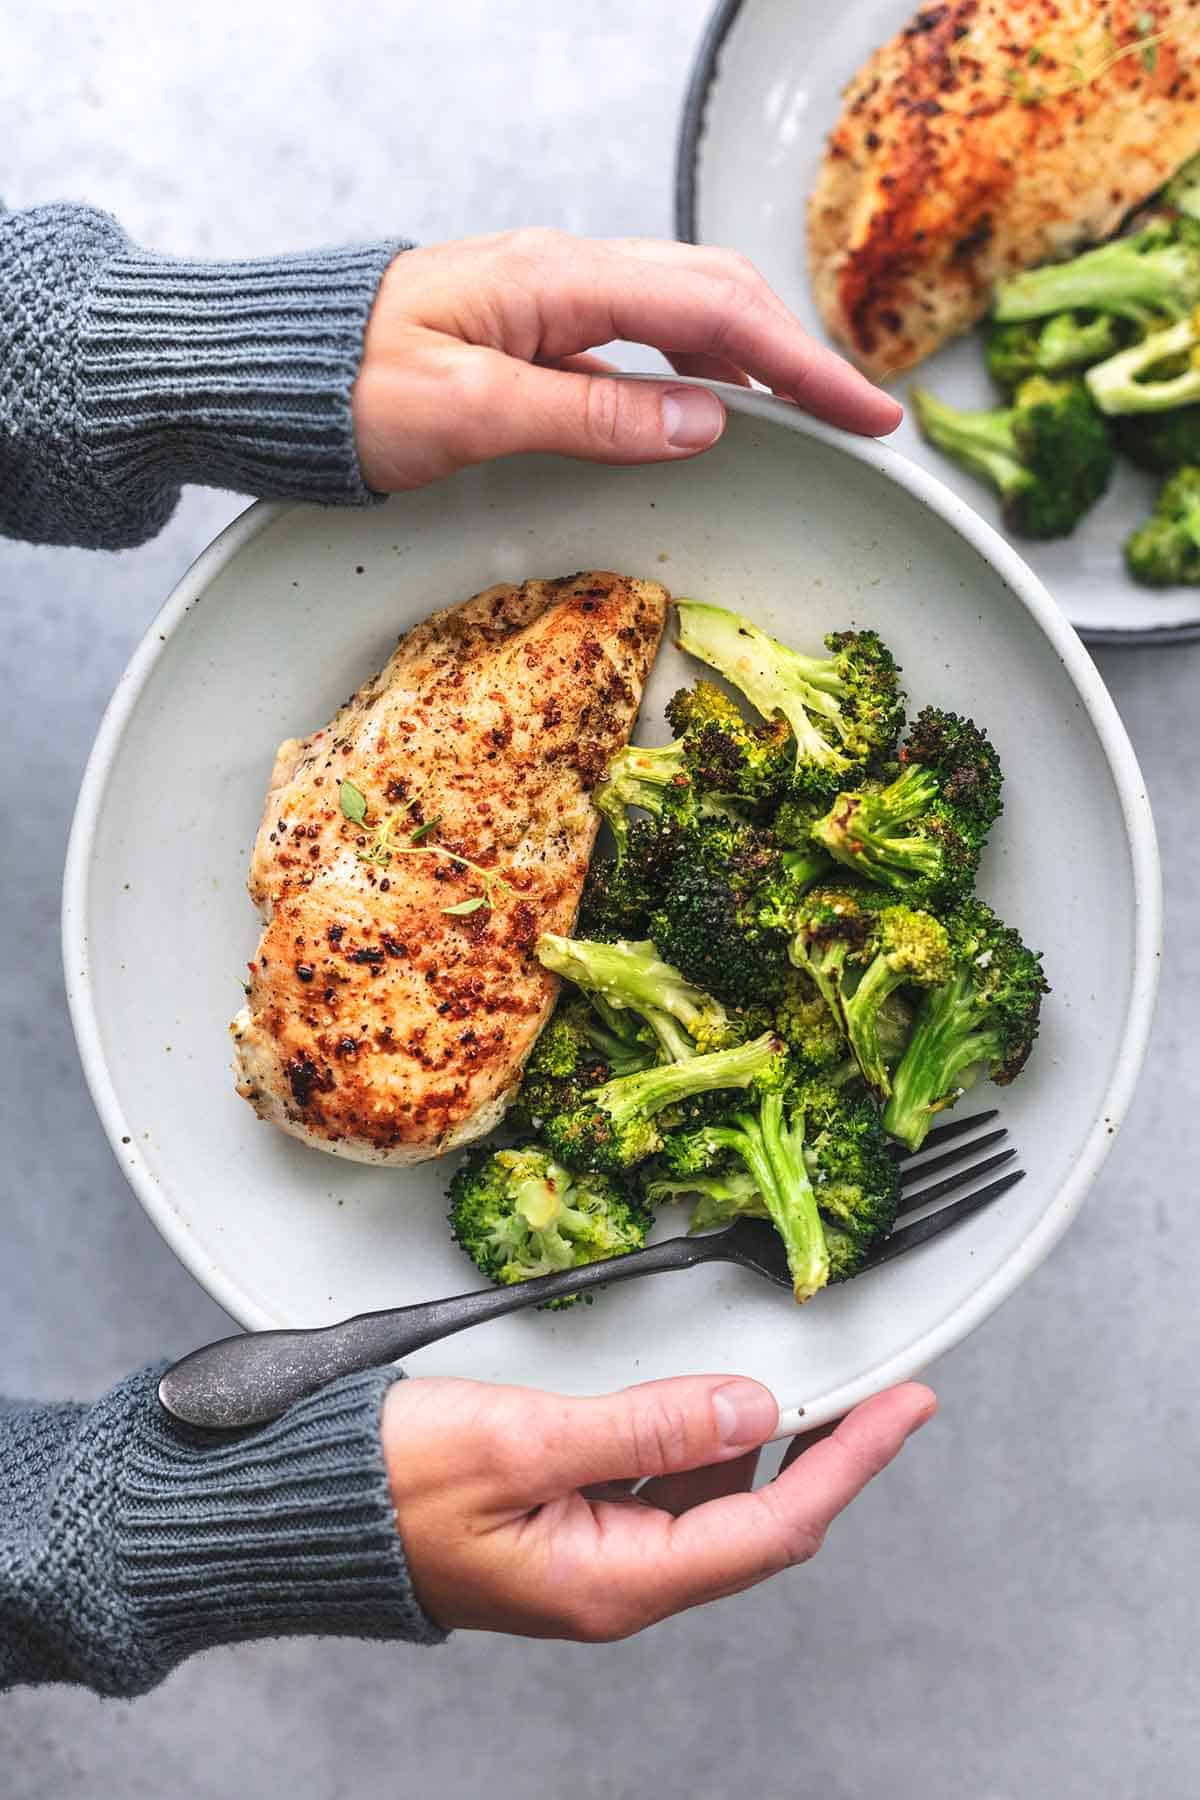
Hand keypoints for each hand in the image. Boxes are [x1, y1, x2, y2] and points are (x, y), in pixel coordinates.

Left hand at [353, 230, 900, 489]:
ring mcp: (554, 297)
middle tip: (865, 418)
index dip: (801, 368)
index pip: (714, 314)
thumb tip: (705, 422)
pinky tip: (719, 407)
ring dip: (758, 357)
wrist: (271, 367)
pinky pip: (645, 338)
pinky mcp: (538, 329)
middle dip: (801, 356)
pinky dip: (702, 369)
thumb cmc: (346, 387)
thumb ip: (589, 416)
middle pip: (717, 293)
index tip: (866, 416)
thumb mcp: (467, 411)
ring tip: (814, 412)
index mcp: (558, 281)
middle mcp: (566, 273)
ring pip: (687, 309)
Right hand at [381, 1373, 933, 1638]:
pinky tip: (704, 1401)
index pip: (772, 1525)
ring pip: (708, 1498)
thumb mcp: (523, 1442)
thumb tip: (749, 1405)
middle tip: (877, 1391)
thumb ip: (643, 1427)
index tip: (905, 1409)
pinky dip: (697, 1438)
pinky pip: (659, 1484)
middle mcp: (615, 1579)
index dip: (849, 1464)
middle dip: (823, 1453)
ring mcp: (590, 1553)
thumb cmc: (386, 1486)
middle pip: (753, 1517)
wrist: (296, 1508)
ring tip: (798, 1382)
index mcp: (615, 1582)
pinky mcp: (565, 1520)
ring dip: (759, 1442)